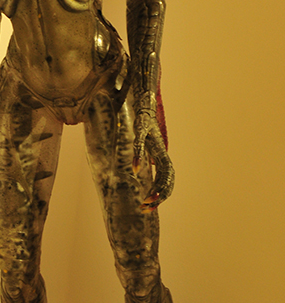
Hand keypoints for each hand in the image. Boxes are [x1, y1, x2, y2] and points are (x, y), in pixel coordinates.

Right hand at [133, 94, 173, 211]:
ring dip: (156, 185)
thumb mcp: (143, 139)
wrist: (145, 94)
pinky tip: (135, 169)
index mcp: (160, 151)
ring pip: (162, 165)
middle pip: (168, 175)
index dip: (162, 193)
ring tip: (146, 199)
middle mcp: (160, 146)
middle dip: (161, 194)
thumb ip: (140, 152)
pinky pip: (142, 143)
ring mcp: (153, 137)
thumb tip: (134, 165)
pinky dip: (140, 157)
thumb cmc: (142, 118)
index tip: (150, 207)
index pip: (168, 177)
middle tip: (147, 207)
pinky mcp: (144, 125)